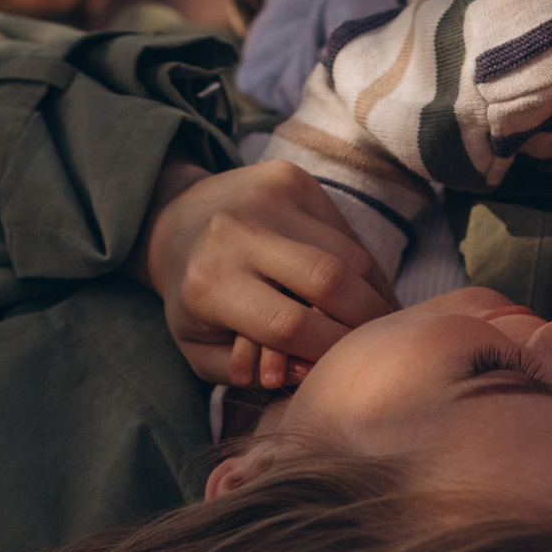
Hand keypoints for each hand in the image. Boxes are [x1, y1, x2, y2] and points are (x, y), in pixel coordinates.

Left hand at [130, 160, 396, 385]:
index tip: (348, 366)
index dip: (330, 349)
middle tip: (379, 342)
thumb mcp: (202, 350)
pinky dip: (362, 266)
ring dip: (372, 292)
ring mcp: (267, 198)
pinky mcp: (292, 177)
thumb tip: (309, 372)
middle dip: (367, 319)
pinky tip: (359, 287)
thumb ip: (251, 373)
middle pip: (330, 279)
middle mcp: (236, 233)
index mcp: (208, 283)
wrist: (173, 220)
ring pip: (350, 253)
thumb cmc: (192, 299)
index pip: (288, 325)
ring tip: (375, 318)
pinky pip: (346, 230)